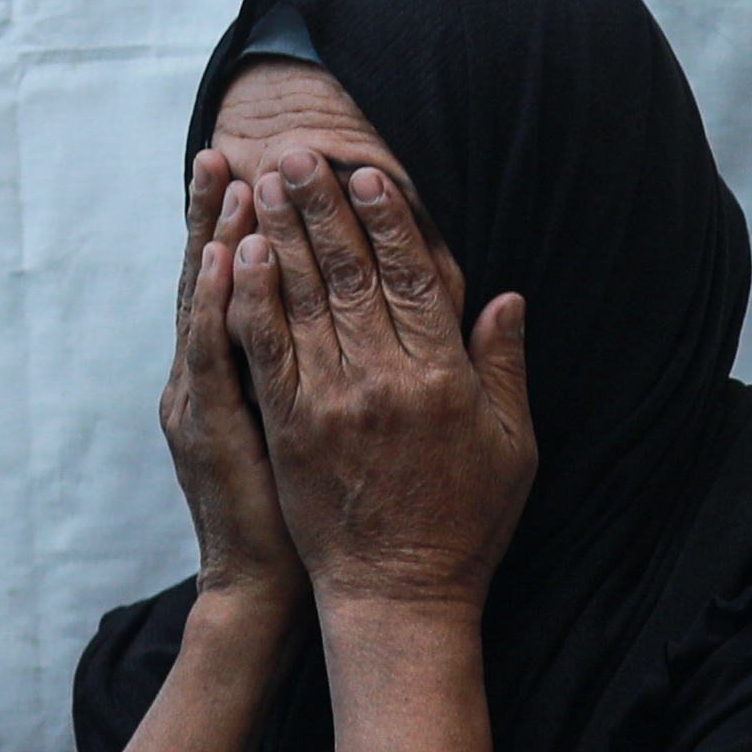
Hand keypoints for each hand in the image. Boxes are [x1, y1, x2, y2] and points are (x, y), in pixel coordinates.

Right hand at [158, 154, 302, 611]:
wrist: (266, 589)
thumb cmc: (304, 512)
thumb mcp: (306, 428)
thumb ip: (323, 367)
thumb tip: (358, 311)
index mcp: (240, 373)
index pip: (243, 286)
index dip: (246, 228)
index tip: (260, 167)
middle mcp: (208, 378)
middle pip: (214, 281)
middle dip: (220, 214)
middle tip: (224, 150)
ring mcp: (202, 399)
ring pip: (208, 303)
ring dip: (214, 237)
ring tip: (224, 178)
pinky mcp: (209, 426)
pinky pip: (212, 355)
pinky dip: (214, 303)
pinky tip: (221, 258)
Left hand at [226, 154, 532, 614]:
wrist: (400, 597)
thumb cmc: (464, 525)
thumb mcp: (512, 447)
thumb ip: (504, 369)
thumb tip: (504, 298)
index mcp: (443, 377)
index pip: (413, 277)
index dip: (389, 221)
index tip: (369, 176)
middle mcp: (385, 380)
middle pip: (350, 273)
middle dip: (321, 207)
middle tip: (298, 154)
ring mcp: (331, 402)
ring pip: (302, 299)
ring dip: (279, 233)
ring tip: (260, 182)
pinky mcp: (289, 428)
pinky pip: (264, 350)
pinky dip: (249, 298)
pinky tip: (238, 256)